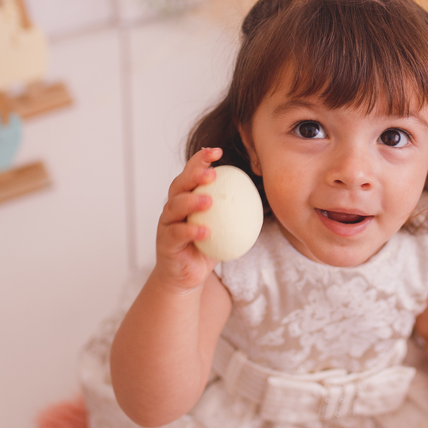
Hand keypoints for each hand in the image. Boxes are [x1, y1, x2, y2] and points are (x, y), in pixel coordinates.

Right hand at [154, 147, 222, 291]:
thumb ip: (235, 210)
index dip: (201, 159)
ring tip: (209, 201)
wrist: (186, 276)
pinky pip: (177, 234)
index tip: (218, 151)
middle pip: (179, 184)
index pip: (191, 172)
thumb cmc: (207, 247)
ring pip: (174, 206)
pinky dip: (191, 231)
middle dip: (193, 175)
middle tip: (212, 174)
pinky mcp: (165, 242)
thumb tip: (262, 195)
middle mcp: (173, 206)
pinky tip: (206, 232)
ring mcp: (166, 224)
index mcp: (186, 197)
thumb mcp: (224, 227)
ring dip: (191, 201)